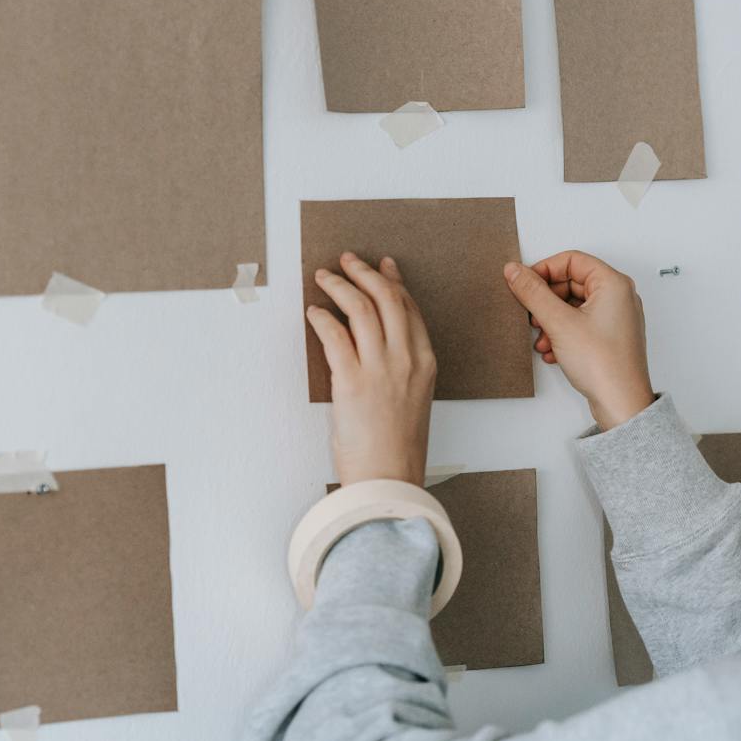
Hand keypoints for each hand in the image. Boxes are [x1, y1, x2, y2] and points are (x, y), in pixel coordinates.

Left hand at [307, 252, 434, 486]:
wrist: (389, 479)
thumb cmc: (397, 449)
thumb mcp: (412, 401)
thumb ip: (400, 370)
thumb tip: (372, 346)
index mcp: (426, 363)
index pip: (410, 309)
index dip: (393, 282)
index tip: (382, 266)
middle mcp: (406, 359)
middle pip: (386, 298)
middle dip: (364, 272)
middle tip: (348, 260)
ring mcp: (380, 368)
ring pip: (360, 308)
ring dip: (339, 286)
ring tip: (325, 277)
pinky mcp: (352, 381)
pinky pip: (334, 334)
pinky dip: (322, 318)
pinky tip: (314, 313)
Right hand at [502, 250, 655, 429]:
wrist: (621, 403)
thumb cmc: (604, 365)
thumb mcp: (558, 322)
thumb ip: (533, 293)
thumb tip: (515, 271)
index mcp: (613, 283)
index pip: (571, 260)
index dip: (544, 270)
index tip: (524, 284)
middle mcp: (619, 297)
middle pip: (571, 283)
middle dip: (546, 301)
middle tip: (531, 315)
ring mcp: (616, 318)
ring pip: (574, 306)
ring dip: (552, 321)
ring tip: (541, 338)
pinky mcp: (610, 337)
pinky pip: (581, 324)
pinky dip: (563, 333)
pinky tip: (552, 351)